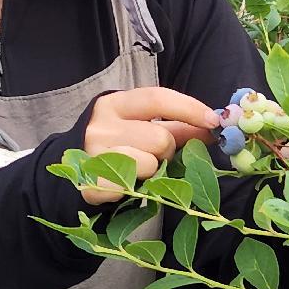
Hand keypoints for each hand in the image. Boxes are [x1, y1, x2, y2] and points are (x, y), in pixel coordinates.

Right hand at [79, 87, 220, 205]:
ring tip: (137, 170)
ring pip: (149, 164)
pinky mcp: (90, 183)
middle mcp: (101, 126)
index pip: (156, 99)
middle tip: (154, 155)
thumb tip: (213, 127)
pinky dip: (135, 189)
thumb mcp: (141, 125)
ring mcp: (92, 154)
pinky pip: (130, 187)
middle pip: (159, 137)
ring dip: (152, 171)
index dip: (188, 108)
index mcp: (114, 105)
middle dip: (166, 150)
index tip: (213, 121)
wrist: (75, 167)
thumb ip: (177, 126)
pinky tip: (125, 185)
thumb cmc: (117, 142)